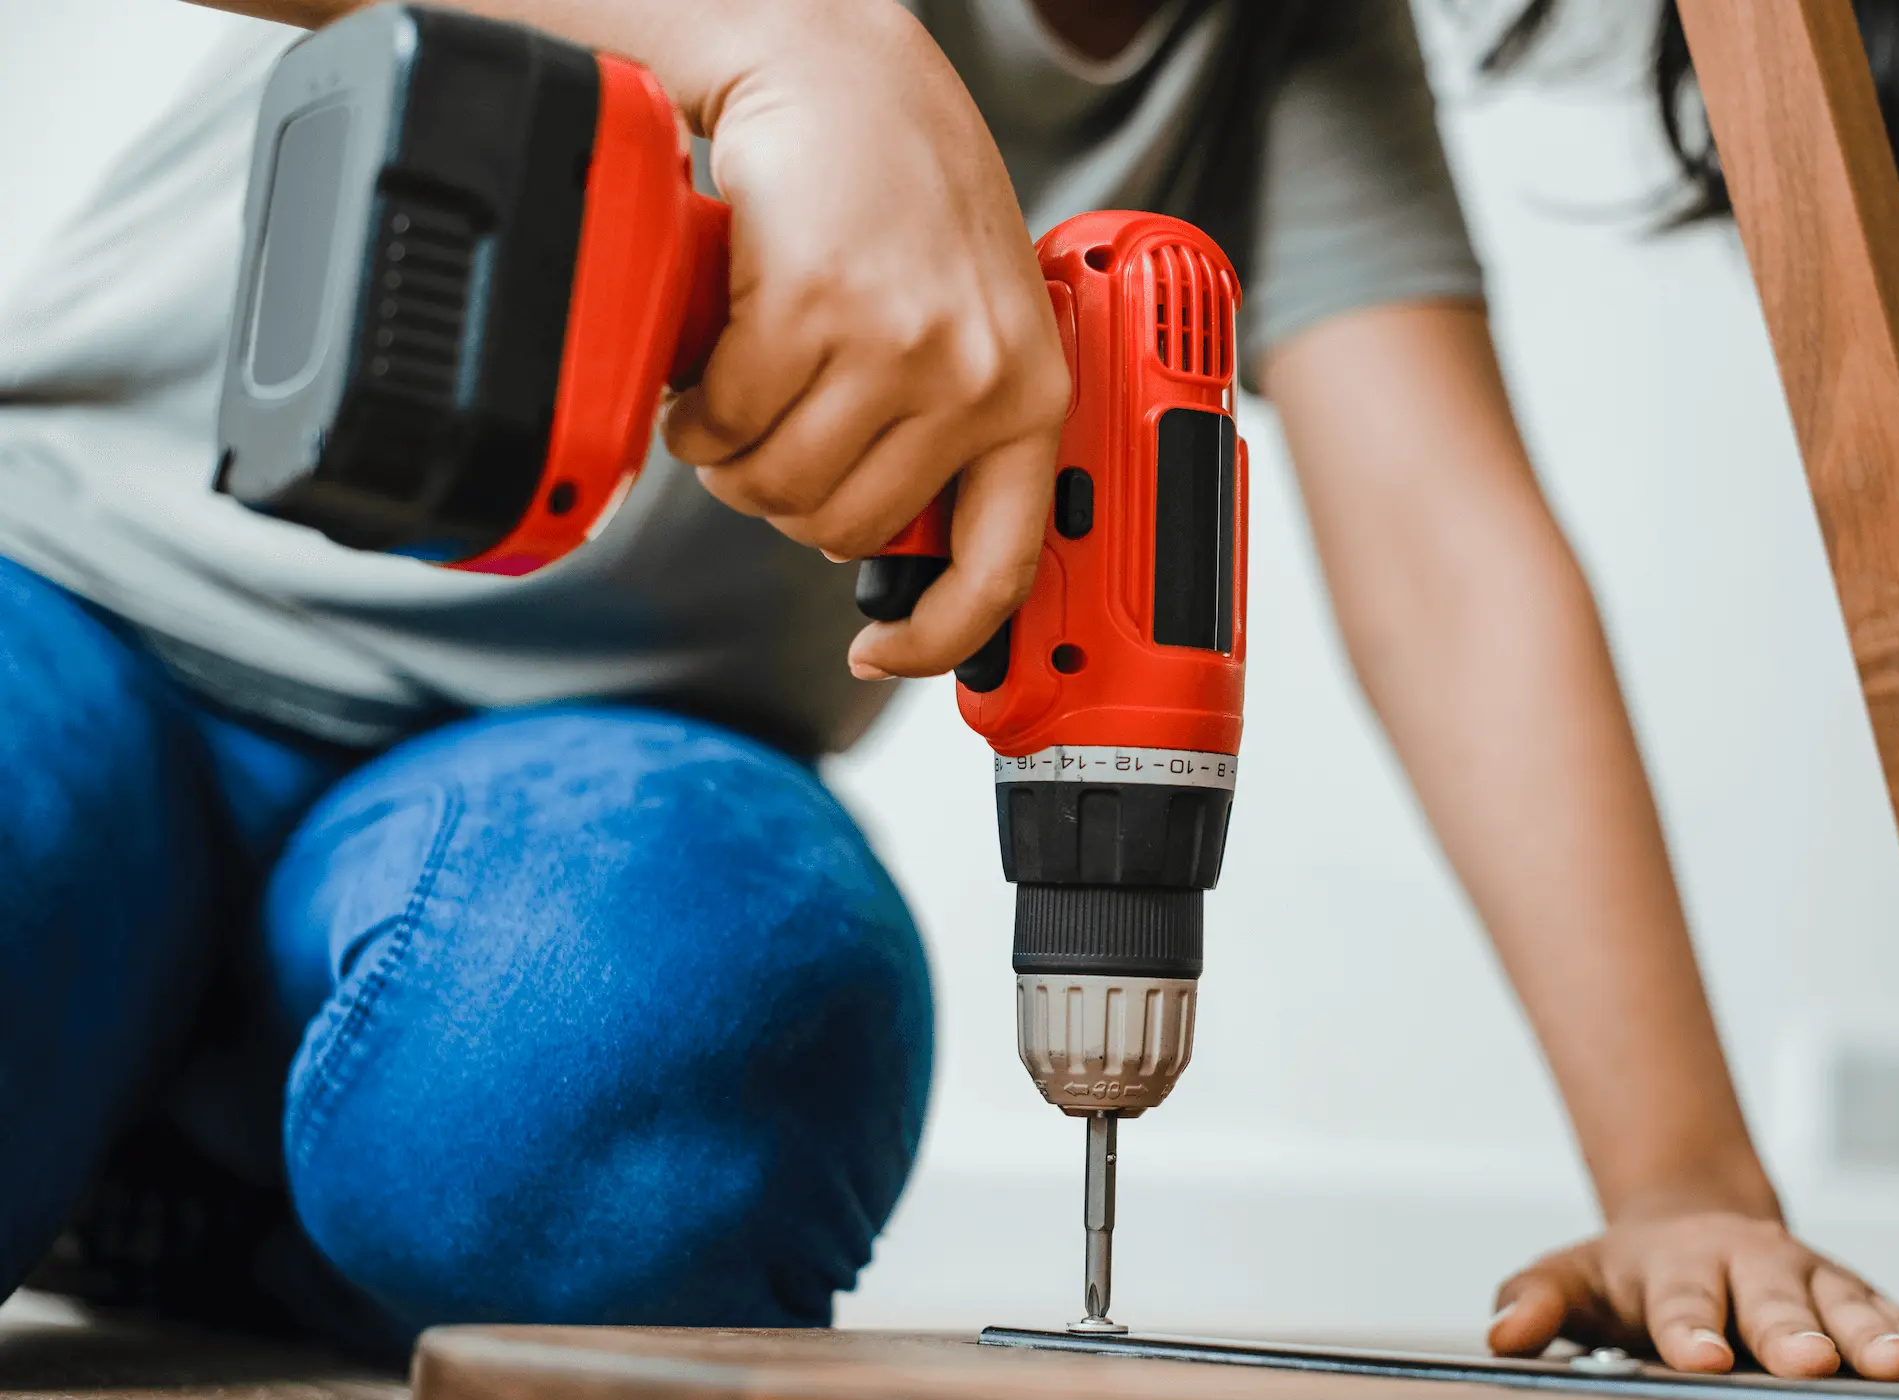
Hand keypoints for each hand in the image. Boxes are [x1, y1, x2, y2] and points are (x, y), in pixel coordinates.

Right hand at [661, 0, 1068, 680]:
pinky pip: (727, 421)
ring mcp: (897, 343)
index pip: (1001, 566)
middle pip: (846, 532)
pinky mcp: (813, 306)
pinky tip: (707, 370)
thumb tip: (894, 548)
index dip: (938, 638)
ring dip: (733, 462)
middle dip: (786, 505)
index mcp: (1031, 396)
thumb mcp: (973, 319)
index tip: (885, 655)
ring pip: (779, 485)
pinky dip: (697, 413)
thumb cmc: (904, 197)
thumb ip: (954, 426)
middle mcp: (976, 376)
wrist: (843, 74)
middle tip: (768, 448)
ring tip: (735, 404)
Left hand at [1487, 1211, 1898, 1381]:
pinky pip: (1894, 1316)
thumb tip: (1499, 1336)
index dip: (1690, 1329)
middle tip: (1814, 1363)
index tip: (1702, 1358)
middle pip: (1774, 1304)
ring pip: (1846, 1307)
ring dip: (1878, 1338)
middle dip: (1794, 1334)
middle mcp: (1750, 1267)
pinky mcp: (1854, 1298)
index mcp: (1676, 1266)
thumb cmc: (1623, 1274)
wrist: (1688, 1224)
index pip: (1680, 1303)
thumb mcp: (1566, 1279)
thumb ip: (1533, 1302)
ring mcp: (1808, 1281)